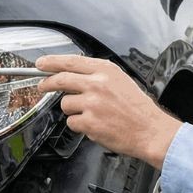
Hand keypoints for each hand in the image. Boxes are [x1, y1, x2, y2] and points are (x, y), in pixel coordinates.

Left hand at [35, 55, 182, 167]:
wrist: (150, 131)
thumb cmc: (138, 109)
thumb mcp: (121, 81)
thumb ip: (98, 76)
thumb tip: (73, 75)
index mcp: (106, 71)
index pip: (71, 61)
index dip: (52, 62)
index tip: (42, 64)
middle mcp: (98, 84)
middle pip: (61, 79)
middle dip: (47, 83)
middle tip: (42, 86)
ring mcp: (92, 103)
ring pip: (65, 103)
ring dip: (73, 110)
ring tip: (91, 114)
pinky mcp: (89, 122)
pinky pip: (72, 122)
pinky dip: (80, 125)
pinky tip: (95, 125)